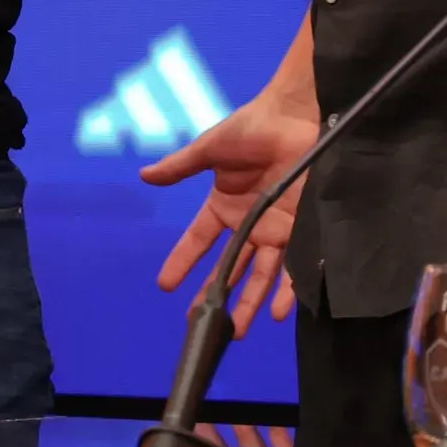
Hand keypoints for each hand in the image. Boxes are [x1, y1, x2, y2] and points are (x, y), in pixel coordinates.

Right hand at [140, 98, 319, 334]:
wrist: (298, 116)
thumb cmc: (253, 127)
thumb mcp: (211, 148)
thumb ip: (181, 166)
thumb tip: (145, 175)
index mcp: (224, 204)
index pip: (198, 240)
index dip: (182, 261)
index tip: (165, 285)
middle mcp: (249, 222)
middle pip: (229, 267)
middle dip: (215, 295)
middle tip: (201, 321)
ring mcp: (275, 229)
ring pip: (260, 275)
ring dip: (250, 303)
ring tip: (239, 331)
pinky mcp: (301, 229)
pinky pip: (292, 266)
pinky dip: (286, 291)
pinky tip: (277, 312)